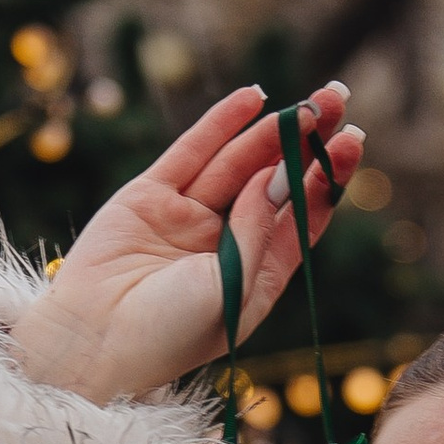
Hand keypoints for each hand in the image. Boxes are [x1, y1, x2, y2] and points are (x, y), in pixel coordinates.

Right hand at [8, 82, 359, 403]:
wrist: (93, 346)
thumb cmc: (168, 335)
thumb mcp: (230, 290)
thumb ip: (256, 232)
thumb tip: (275, 174)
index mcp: (257, 275)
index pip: (301, 216)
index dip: (327, 178)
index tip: (351, 141)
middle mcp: (227, 242)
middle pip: (276, 180)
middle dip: (306, 141)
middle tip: (336, 98)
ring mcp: (189, 217)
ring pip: (238, 162)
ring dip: (271, 129)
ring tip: (307, 101)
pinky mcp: (150, 197)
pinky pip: (192, 153)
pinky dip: (221, 124)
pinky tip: (251, 99)